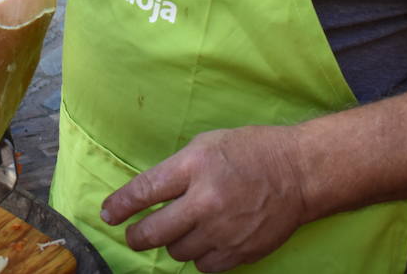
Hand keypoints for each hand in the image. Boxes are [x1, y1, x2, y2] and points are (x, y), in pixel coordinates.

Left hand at [100, 126, 310, 271]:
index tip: (108, 214)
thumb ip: (177, 170)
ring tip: (182, 230)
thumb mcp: (206, 145)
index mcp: (194, 167)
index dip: (120, 206)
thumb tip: (148, 195)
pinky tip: (204, 242)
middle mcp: (206, 201)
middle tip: (134, 234)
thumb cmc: (250, 151)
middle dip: (137, 236)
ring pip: (177, 252)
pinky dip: (199, 257)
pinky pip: (204, 267)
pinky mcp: (240, 251)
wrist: (298, 173)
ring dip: (173, 243)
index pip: (144, 191)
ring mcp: (224, 230)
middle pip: (154, 232)